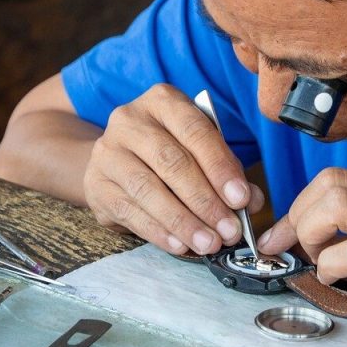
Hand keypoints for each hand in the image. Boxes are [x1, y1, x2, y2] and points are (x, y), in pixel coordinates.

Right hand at [84, 84, 264, 254]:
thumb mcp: (198, 150)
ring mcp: (108, 152)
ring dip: (183, 221)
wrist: (115, 161)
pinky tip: (179, 245)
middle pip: (171, 162)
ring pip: (149, 189)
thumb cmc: (166, 153)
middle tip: (229, 230)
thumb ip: (226, 171)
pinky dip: (158, 232)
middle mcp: (130, 120)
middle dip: (205, 200)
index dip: (220, 167)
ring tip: (208, 243)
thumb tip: (250, 202)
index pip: (196, 132)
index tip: (241, 199)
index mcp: (162, 101)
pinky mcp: (96, 184)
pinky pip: (130, 211)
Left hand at [257, 167, 346, 336]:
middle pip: (329, 182)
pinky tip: (335, 277)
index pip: (338, 178)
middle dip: (297, 215)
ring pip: (336, 205)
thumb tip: (319, 229)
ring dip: (310, 234)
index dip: (303, 205)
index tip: (288, 231)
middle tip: (291, 246)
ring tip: (317, 259)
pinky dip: (332, 265)